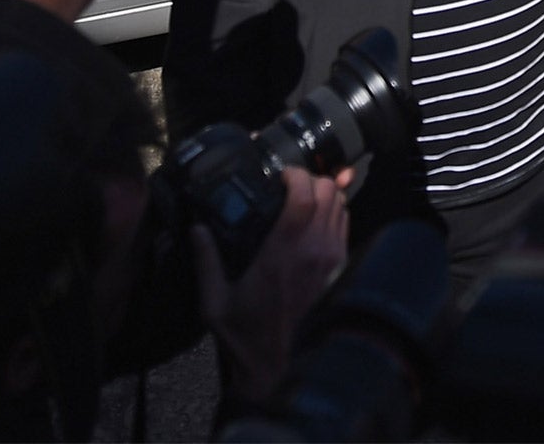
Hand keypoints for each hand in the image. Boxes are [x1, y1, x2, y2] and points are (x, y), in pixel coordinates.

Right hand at [193, 165, 350, 403]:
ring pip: (342, 207)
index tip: (282, 174)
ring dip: (326, 196)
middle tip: (293, 185)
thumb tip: (197, 230)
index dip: (296, 175)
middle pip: (328, 193)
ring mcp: (333, 259)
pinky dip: (335, 216)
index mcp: (282, 253)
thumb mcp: (215, 302)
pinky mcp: (342, 270)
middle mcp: (314, 251)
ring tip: (305, 200)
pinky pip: (346, 227)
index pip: (303, 196)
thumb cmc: (248, 337)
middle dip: (312, 180)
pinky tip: (316, 224)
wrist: (282, 369)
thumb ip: (206, 261)